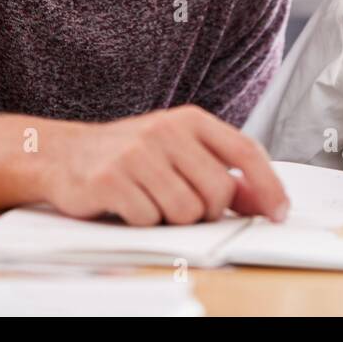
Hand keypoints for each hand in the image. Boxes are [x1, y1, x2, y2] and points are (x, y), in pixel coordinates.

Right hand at [41, 105, 287, 225]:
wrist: (63, 154)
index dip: (268, 185)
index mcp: (190, 120)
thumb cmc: (129, 155)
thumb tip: (263, 201)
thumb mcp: (178, 151)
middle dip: (208, 211)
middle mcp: (166, 131)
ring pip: (187, 211)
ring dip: (173, 218)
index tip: (279, 212)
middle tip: (184, 204)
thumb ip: (219, 170)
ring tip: (152, 201)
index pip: (245, 151)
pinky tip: (128, 205)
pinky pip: (150, 220)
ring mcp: (137, 153)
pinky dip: (143, 222)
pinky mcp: (111, 179)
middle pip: (219, 192)